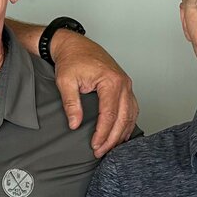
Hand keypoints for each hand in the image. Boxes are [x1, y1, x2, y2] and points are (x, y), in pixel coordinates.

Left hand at [49, 30, 138, 155]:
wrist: (74, 45)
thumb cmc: (71, 60)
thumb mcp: (65, 81)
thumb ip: (71, 103)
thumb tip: (75, 124)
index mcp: (111, 81)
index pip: (110, 114)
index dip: (103, 133)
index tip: (95, 145)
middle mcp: (123, 83)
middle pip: (123, 118)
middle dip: (112, 138)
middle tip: (101, 152)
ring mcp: (127, 84)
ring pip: (131, 115)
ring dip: (122, 133)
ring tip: (110, 147)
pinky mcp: (125, 86)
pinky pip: (132, 108)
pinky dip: (128, 123)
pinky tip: (121, 134)